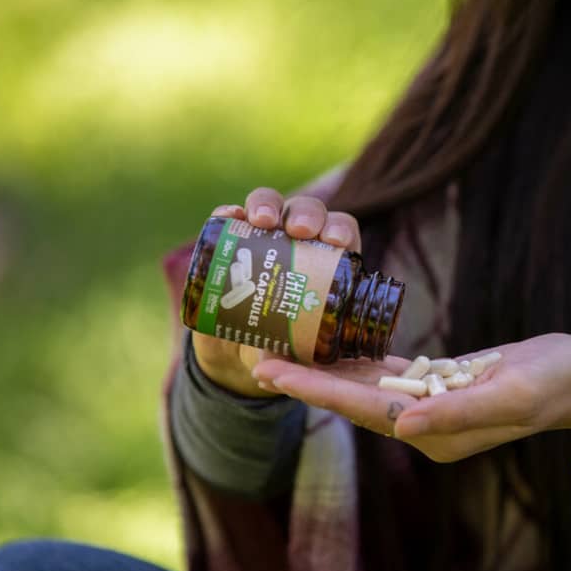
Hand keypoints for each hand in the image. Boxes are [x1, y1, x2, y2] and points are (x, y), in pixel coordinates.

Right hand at [191, 187, 360, 397]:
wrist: (241, 348)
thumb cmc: (283, 345)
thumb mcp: (292, 352)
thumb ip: (287, 356)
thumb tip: (269, 365)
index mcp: (329, 261)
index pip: (341, 232)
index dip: (340, 230)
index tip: (335, 241)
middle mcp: (299, 239)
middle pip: (309, 212)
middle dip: (307, 214)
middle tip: (300, 231)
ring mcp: (264, 235)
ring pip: (273, 205)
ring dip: (270, 205)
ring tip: (264, 221)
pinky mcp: (230, 239)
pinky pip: (231, 216)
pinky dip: (230, 212)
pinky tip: (229, 215)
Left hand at [252, 333, 570, 462]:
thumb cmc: (554, 383)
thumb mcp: (510, 394)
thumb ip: (457, 412)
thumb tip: (401, 426)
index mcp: (437, 432)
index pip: (363, 410)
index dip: (315, 391)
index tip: (270, 372)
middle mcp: (427, 424)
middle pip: (354, 399)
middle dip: (307, 379)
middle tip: (256, 355)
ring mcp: (434, 405)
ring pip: (368, 385)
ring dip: (327, 367)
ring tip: (285, 344)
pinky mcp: (443, 383)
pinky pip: (392, 372)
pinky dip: (362, 358)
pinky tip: (337, 340)